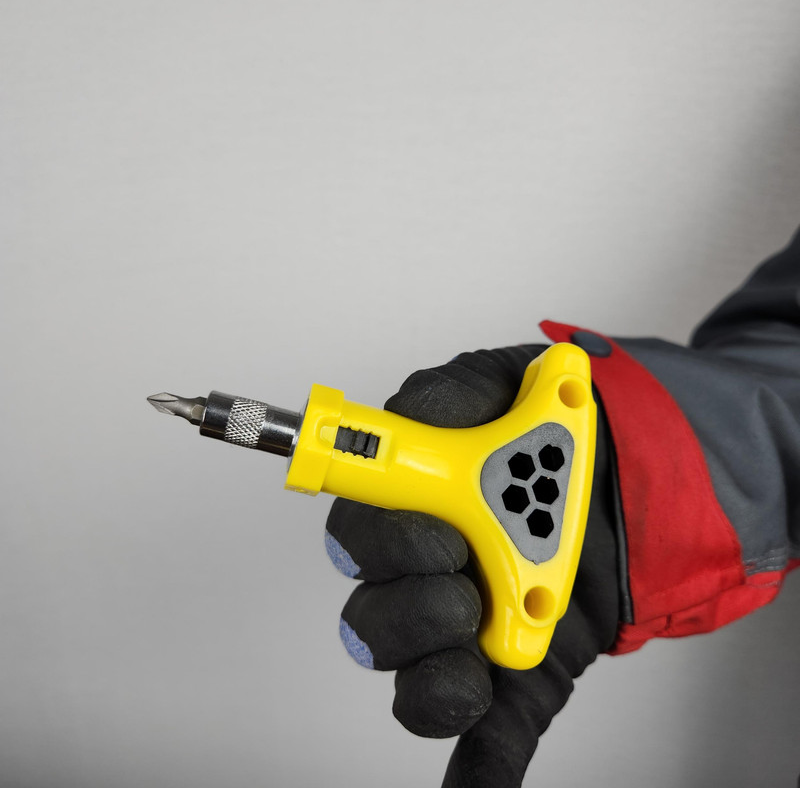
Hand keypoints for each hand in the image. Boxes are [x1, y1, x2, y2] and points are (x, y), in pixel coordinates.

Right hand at [325, 346, 620, 786]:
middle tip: (463, 578)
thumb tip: (408, 420)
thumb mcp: (510, 382)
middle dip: (412, 608)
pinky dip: (476, 768)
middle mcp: (429, 576)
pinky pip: (491, 735)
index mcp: (414, 507)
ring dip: (435, 679)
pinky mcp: (523, 673)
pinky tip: (478, 784)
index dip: (384, 542)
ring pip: (416, 681)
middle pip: (373, 620)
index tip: (437, 534)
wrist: (644, 474)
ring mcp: (473, 630)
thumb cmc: (565, 427)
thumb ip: (451, 394)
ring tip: (482, 642)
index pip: (360, 534)